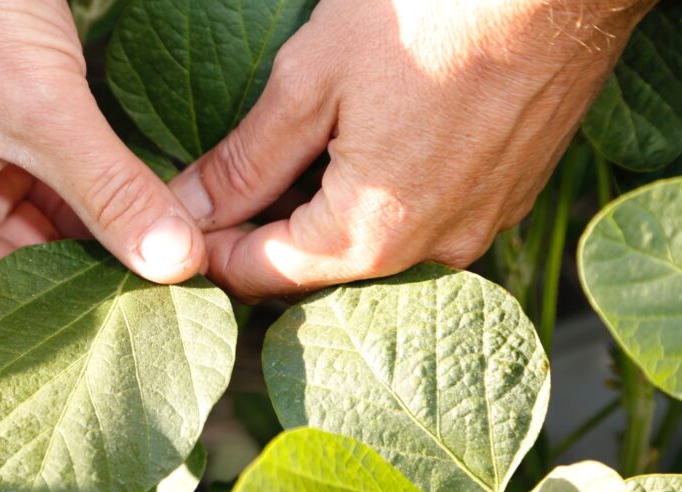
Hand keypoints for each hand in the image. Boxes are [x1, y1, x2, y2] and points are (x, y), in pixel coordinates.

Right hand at [0, 1, 205, 343]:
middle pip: (17, 292)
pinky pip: (70, 205)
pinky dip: (113, 219)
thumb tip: (175, 264)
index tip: (117, 365)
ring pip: (52, 251)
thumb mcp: (37, 104)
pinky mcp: (17, 154)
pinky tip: (164, 242)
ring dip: (110, 264)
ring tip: (176, 297)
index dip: (40, 352)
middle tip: (166, 332)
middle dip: (89, 306)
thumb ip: (107, 189)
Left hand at [170, 0, 654, 300]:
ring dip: (319, 215)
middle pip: (315, 266)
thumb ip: (246, 161)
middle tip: (226, 183)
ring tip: (292, 157)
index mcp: (370, 234)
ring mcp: (474, 228)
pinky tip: (359, 148)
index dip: (209, 250)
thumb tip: (191, 208)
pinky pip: (420, 221)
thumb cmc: (435, 13)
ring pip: (368, 245)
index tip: (178, 217)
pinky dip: (376, 199)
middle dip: (261, 233)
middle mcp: (428, 253)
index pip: (261, 275)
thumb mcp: (312, 80)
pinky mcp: (503, 199)